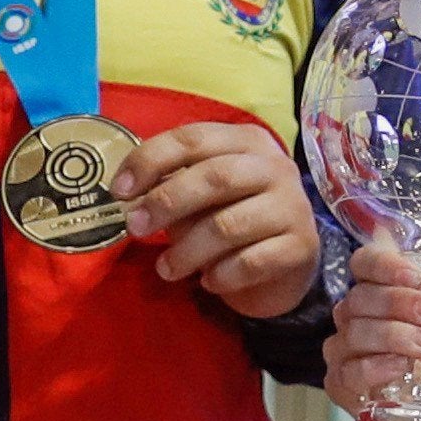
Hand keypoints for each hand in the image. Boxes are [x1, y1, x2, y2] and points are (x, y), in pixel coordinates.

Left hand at [116, 117, 321, 314]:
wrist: (285, 265)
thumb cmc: (234, 219)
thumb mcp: (201, 197)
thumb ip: (172, 187)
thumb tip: (130, 197)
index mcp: (247, 141)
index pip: (193, 139)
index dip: (151, 160)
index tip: (119, 190)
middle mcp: (276, 167)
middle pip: (215, 176)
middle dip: (166, 203)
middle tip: (135, 228)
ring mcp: (293, 206)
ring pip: (229, 225)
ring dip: (187, 251)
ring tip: (166, 268)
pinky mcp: (301, 246)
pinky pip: (251, 262)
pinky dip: (221, 275)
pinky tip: (209, 282)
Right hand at [320, 244, 420, 418]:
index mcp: (391, 285)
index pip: (367, 261)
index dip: (383, 263)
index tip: (417, 276)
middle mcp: (362, 313)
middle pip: (361, 296)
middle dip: (397, 302)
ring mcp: (349, 348)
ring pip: (354, 332)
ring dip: (392, 335)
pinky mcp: (345, 383)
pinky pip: (347, 371)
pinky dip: (373, 368)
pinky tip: (400, 368)